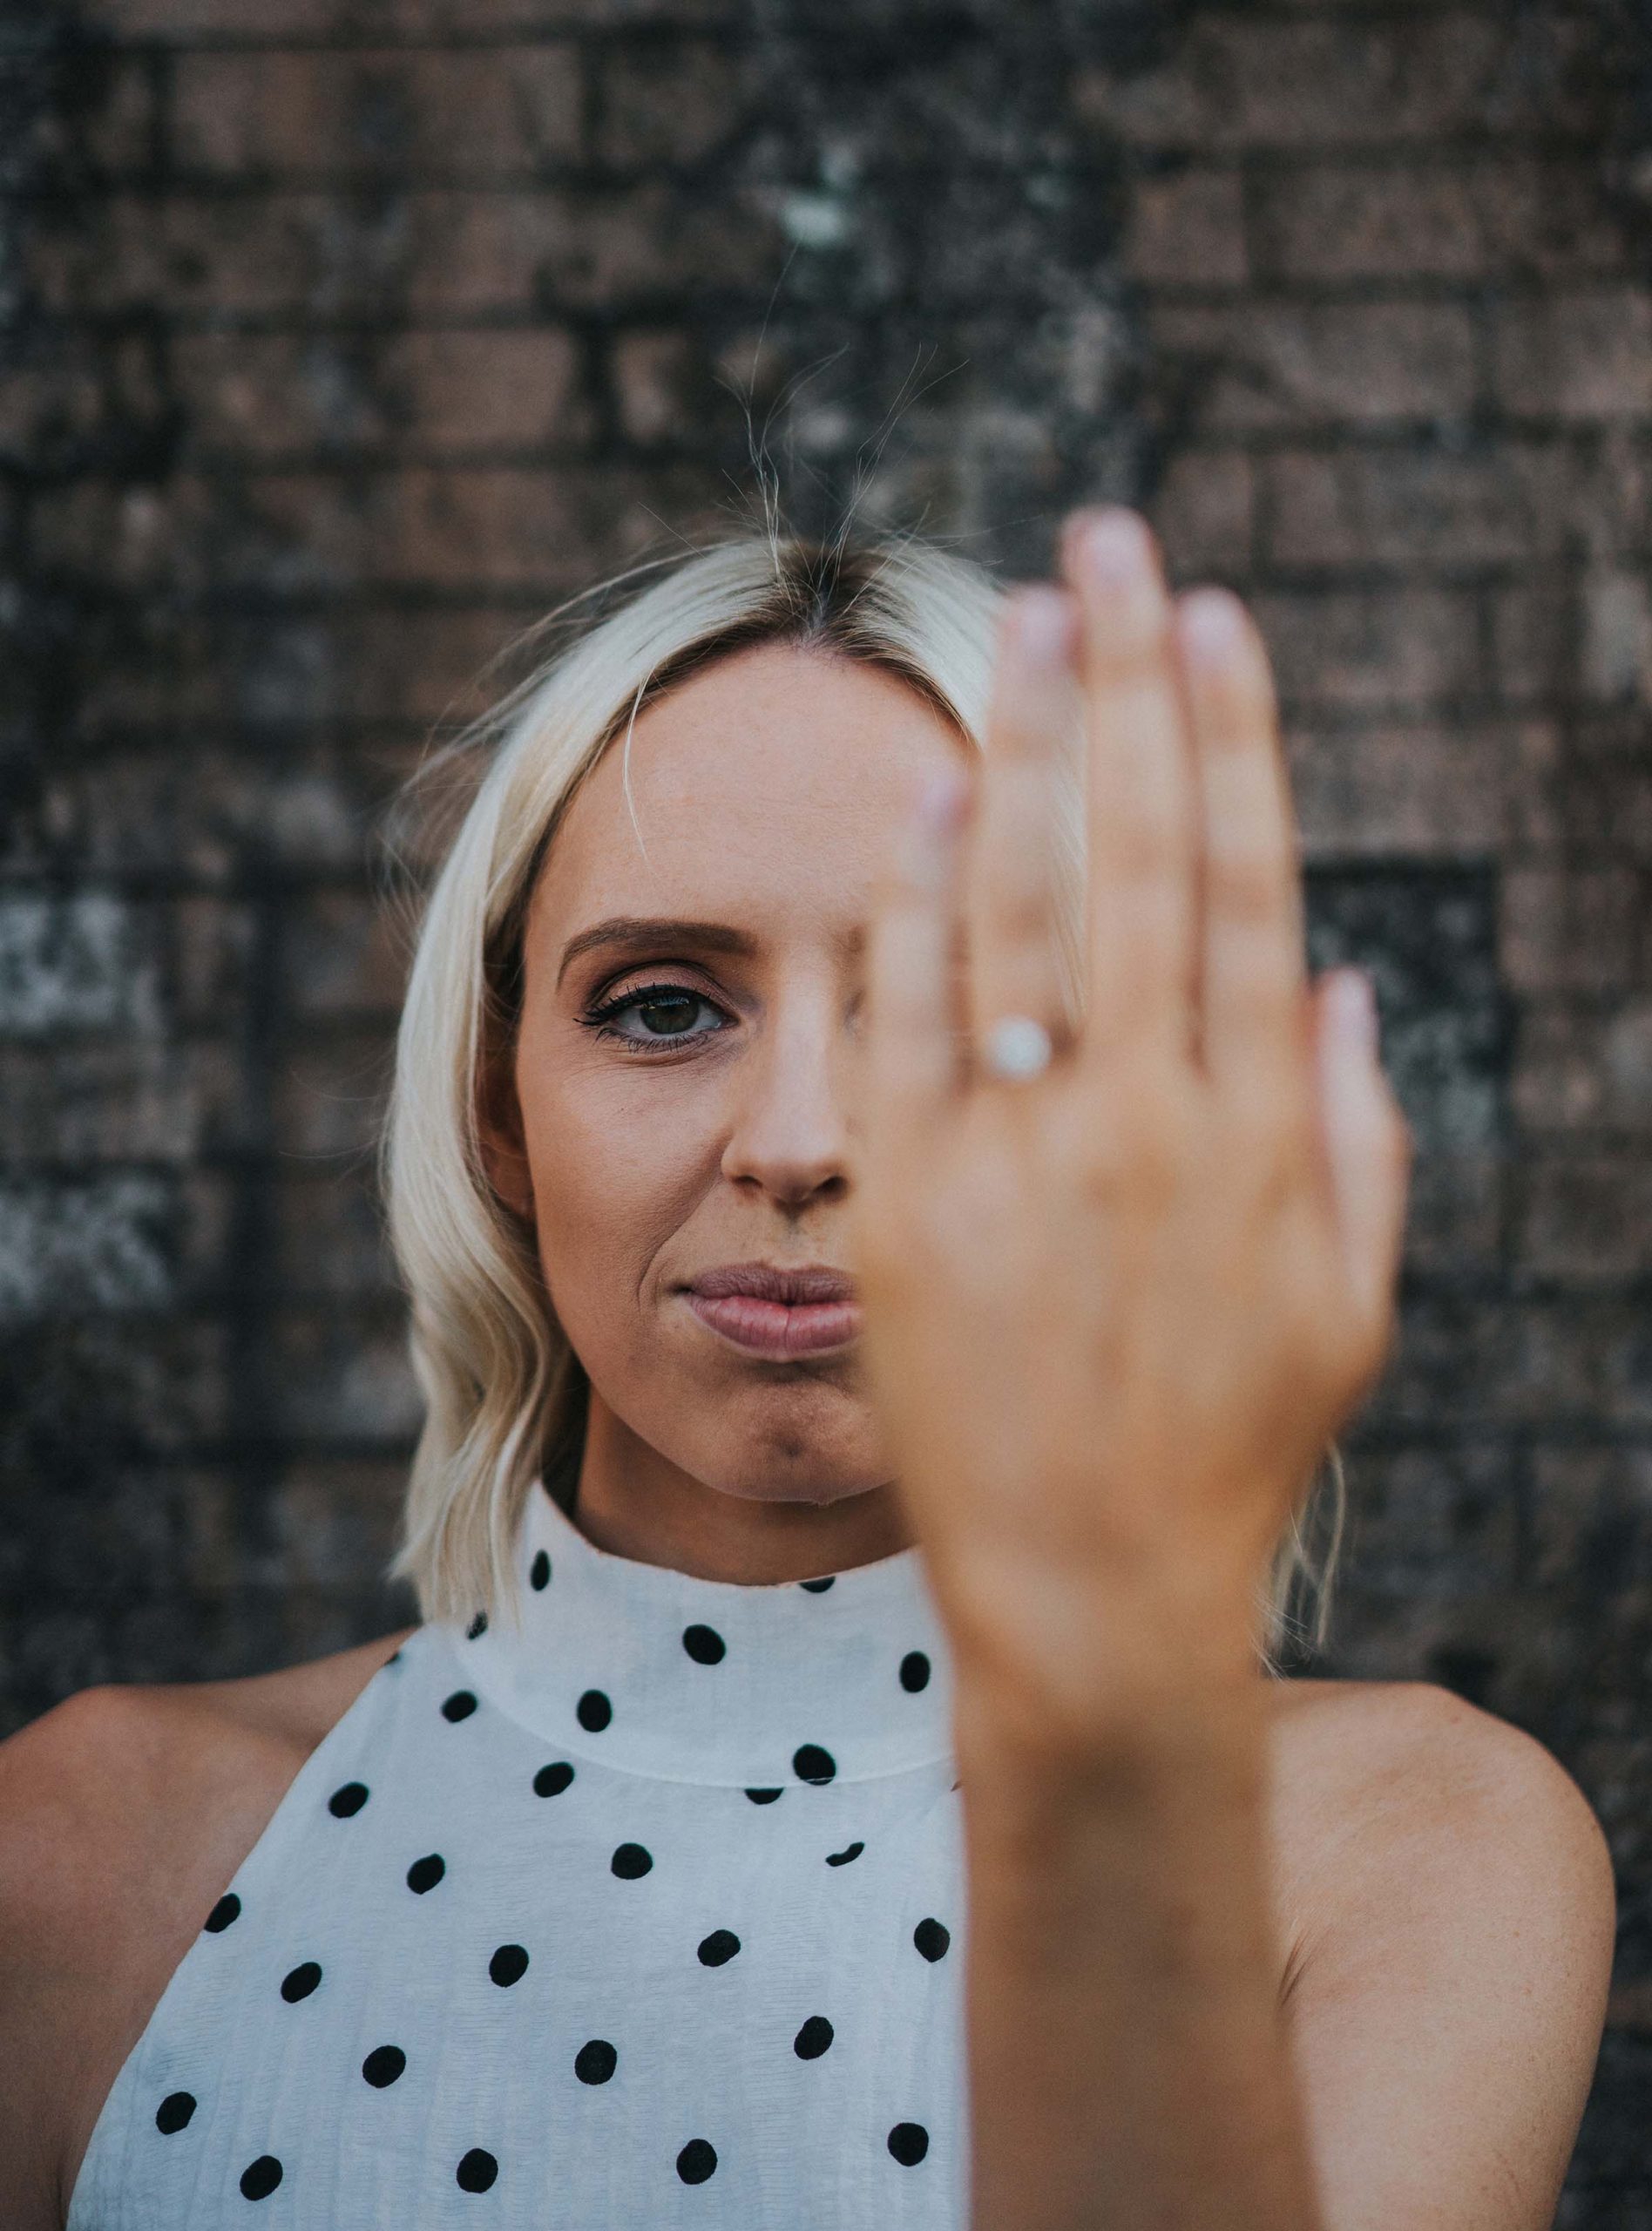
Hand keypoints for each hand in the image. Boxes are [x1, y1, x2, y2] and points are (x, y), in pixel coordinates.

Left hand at [847, 508, 1411, 1750]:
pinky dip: (919, 902)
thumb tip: (1350, 986)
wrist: (1091, 1595)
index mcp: (1267, 1131)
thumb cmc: (1231, 1452)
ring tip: (1024, 617)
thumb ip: (1364, 1140)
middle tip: (1110, 538)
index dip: (1235, 742)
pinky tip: (927, 793)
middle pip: (1144, 856)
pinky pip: (909, 1021)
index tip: (1213, 619)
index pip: (1254, 887)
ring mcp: (1022, 1156)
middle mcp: (1150, 1119)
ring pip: (1025, 907)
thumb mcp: (1347, 1307)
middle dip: (1131, 683)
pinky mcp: (909, 1204)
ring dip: (1030, 746)